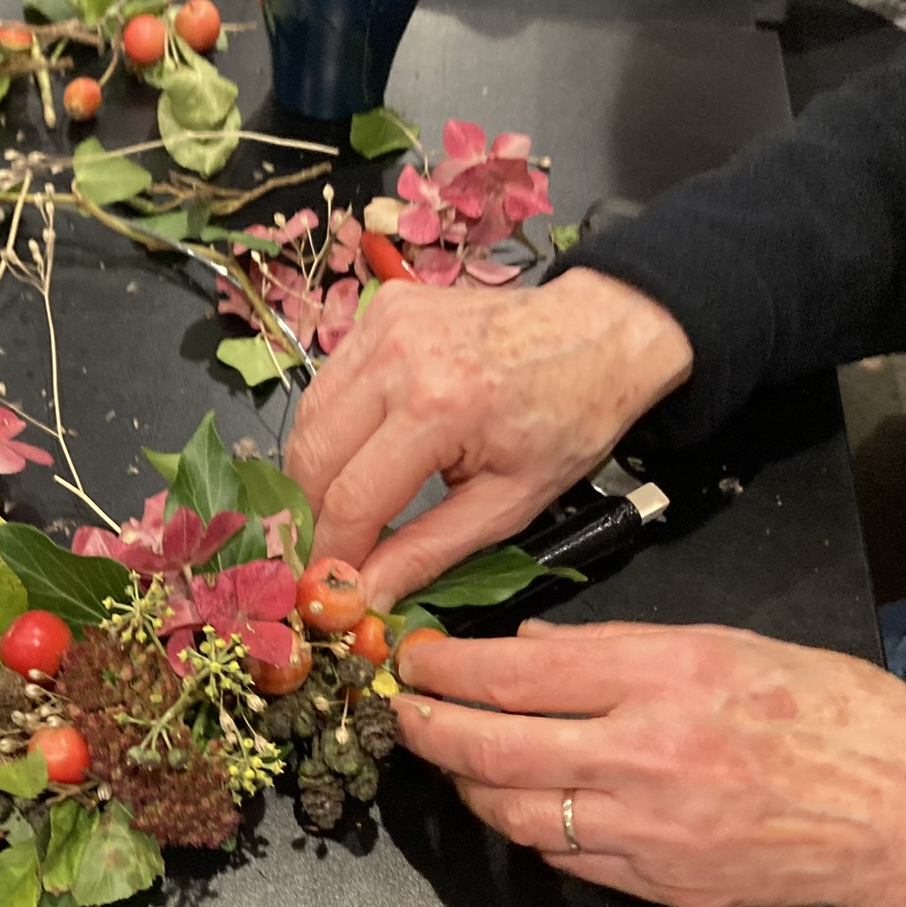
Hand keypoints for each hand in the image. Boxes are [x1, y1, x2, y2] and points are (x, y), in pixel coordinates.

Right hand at [284, 268, 692, 609]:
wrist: (598, 332)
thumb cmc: (568, 419)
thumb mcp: (509, 504)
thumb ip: (428, 552)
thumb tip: (366, 597)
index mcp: (438, 407)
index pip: (351, 499)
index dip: (332, 552)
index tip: (328, 588)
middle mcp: (397, 357)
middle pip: (311, 456)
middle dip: (309, 514)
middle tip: (325, 551)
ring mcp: (382, 326)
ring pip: (308, 417)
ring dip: (313, 471)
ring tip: (338, 507)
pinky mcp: (379, 309)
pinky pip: (327, 383)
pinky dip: (331, 426)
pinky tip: (358, 450)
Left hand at [391, 621, 905, 906]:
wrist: (903, 813)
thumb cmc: (830, 713)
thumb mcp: (725, 642)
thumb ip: (616, 647)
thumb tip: (529, 650)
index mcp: (664, 678)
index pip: (517, 673)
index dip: (448, 669)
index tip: (416, 660)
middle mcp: (645, 754)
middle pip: (495, 747)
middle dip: (431, 730)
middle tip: (405, 714)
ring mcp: (648, 828)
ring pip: (515, 814)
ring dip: (468, 787)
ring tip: (451, 759)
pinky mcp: (659, 882)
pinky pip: (565, 858)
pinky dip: (529, 829)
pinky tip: (519, 805)